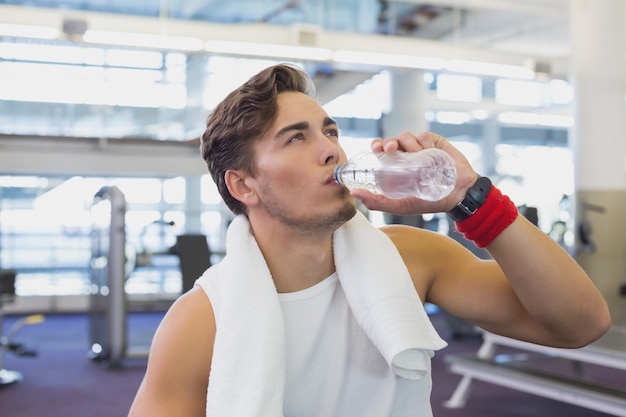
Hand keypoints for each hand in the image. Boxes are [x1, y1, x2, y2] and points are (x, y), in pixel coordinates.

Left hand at [350, 131, 478, 214]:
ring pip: (406, 136)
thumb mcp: (401, 205)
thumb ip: (377, 202)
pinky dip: (425, 143)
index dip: (377, 146)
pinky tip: (431, 154)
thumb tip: (354, 193)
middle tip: (391, 148)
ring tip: (420, 160)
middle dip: (389, 141)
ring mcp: (420, 148)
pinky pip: (423, 135)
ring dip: (410, 146)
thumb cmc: (429, 201)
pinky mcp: (434, 142)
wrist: (458, 195)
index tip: (376, 148)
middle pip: (391, 140)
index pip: (381, 151)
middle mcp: (405, 155)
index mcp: (395, 167)